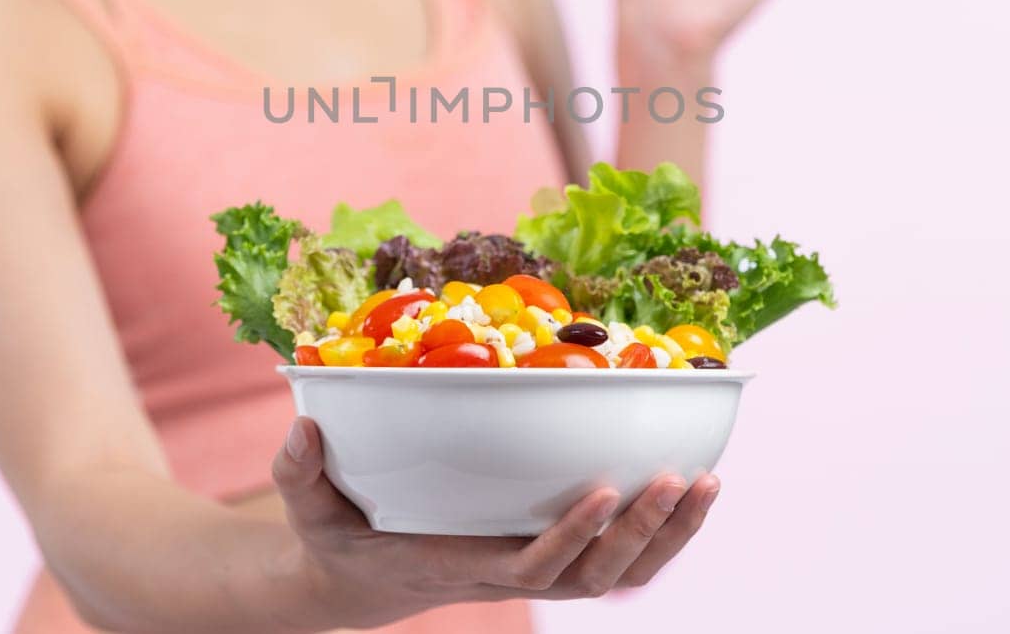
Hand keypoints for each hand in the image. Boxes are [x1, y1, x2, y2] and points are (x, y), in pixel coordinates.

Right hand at [270, 417, 720, 628]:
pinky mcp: (550, 557)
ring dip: (668, 537)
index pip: (528, 566)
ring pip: (618, 577)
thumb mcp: (310, 508)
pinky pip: (618, 562)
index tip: (604, 490)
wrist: (363, 578)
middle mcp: (507, 573)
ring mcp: (535, 568)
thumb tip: (302, 430)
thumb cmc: (340, 537)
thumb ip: (300, 474)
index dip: (571, 537)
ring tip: (708, 482)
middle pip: (593, 578)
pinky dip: (660, 537)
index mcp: (458, 565)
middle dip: (642, 533)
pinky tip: (691, 493)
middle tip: (681, 477)